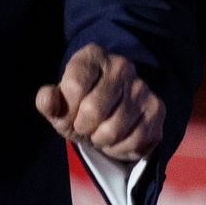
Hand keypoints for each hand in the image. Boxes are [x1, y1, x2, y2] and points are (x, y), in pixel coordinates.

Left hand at [34, 43, 162, 162]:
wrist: (110, 113)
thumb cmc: (78, 106)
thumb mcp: (58, 104)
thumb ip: (48, 101)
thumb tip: (48, 100)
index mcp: (92, 56)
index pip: (74, 86)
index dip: (67, 110)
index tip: (68, 114)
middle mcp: (121, 65)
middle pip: (93, 110)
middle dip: (83, 128)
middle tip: (84, 127)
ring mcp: (142, 87)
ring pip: (114, 129)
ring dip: (100, 140)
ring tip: (98, 132)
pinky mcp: (157, 108)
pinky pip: (134, 141)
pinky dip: (119, 149)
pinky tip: (115, 139)